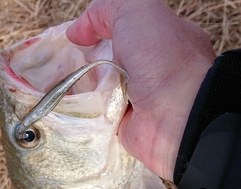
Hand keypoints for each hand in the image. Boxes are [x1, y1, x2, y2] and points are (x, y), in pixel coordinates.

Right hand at [67, 0, 214, 179]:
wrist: (179, 116)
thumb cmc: (163, 58)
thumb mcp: (137, 10)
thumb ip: (105, 9)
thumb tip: (77, 32)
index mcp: (161, 42)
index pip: (124, 33)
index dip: (98, 32)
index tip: (76, 39)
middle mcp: (151, 71)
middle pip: (105, 62)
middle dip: (83, 62)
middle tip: (65, 63)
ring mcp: (137, 101)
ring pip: (96, 90)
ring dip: (78, 87)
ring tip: (61, 84)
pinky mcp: (123, 125)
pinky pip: (94, 116)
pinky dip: (80, 112)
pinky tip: (67, 105)